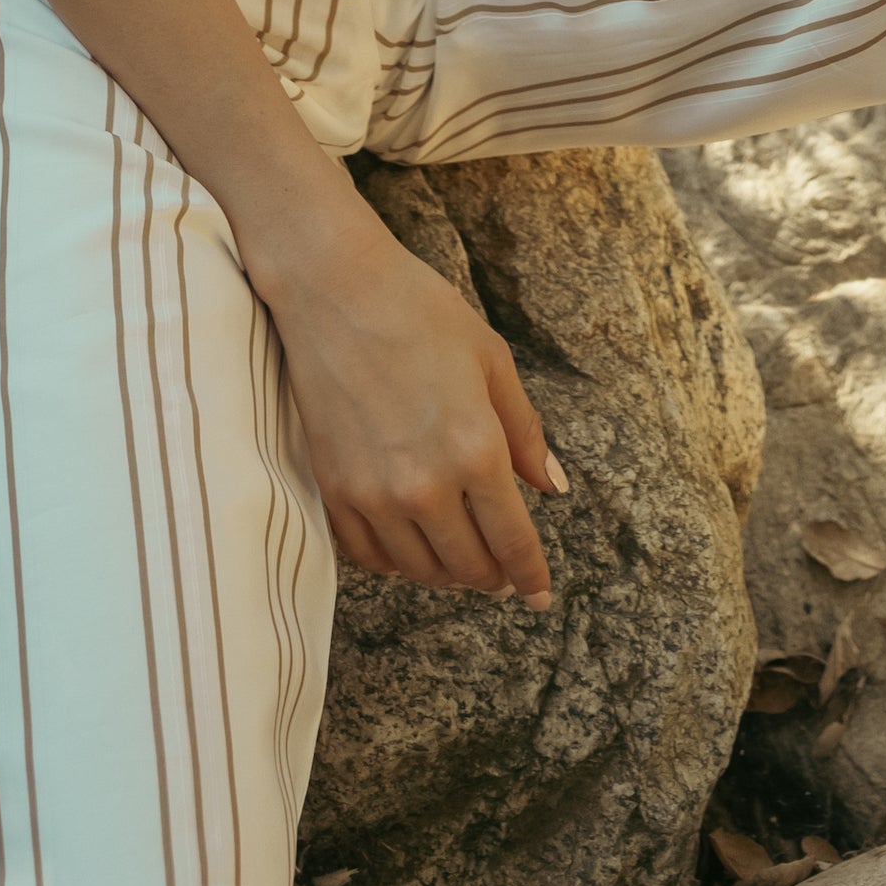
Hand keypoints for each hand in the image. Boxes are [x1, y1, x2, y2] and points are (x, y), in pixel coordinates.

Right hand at [250, 199, 565, 603]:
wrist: (332, 290)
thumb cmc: (420, 312)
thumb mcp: (492, 360)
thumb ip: (525, 431)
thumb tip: (552, 487)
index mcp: (475, 451)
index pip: (512, 541)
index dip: (532, 576)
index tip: (541, 596)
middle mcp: (425, 486)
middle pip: (469, 566)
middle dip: (494, 578)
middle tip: (505, 575)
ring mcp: (373, 494)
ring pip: (419, 570)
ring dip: (448, 574)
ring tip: (463, 562)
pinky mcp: (334, 489)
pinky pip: (369, 556)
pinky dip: (396, 562)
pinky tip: (411, 547)